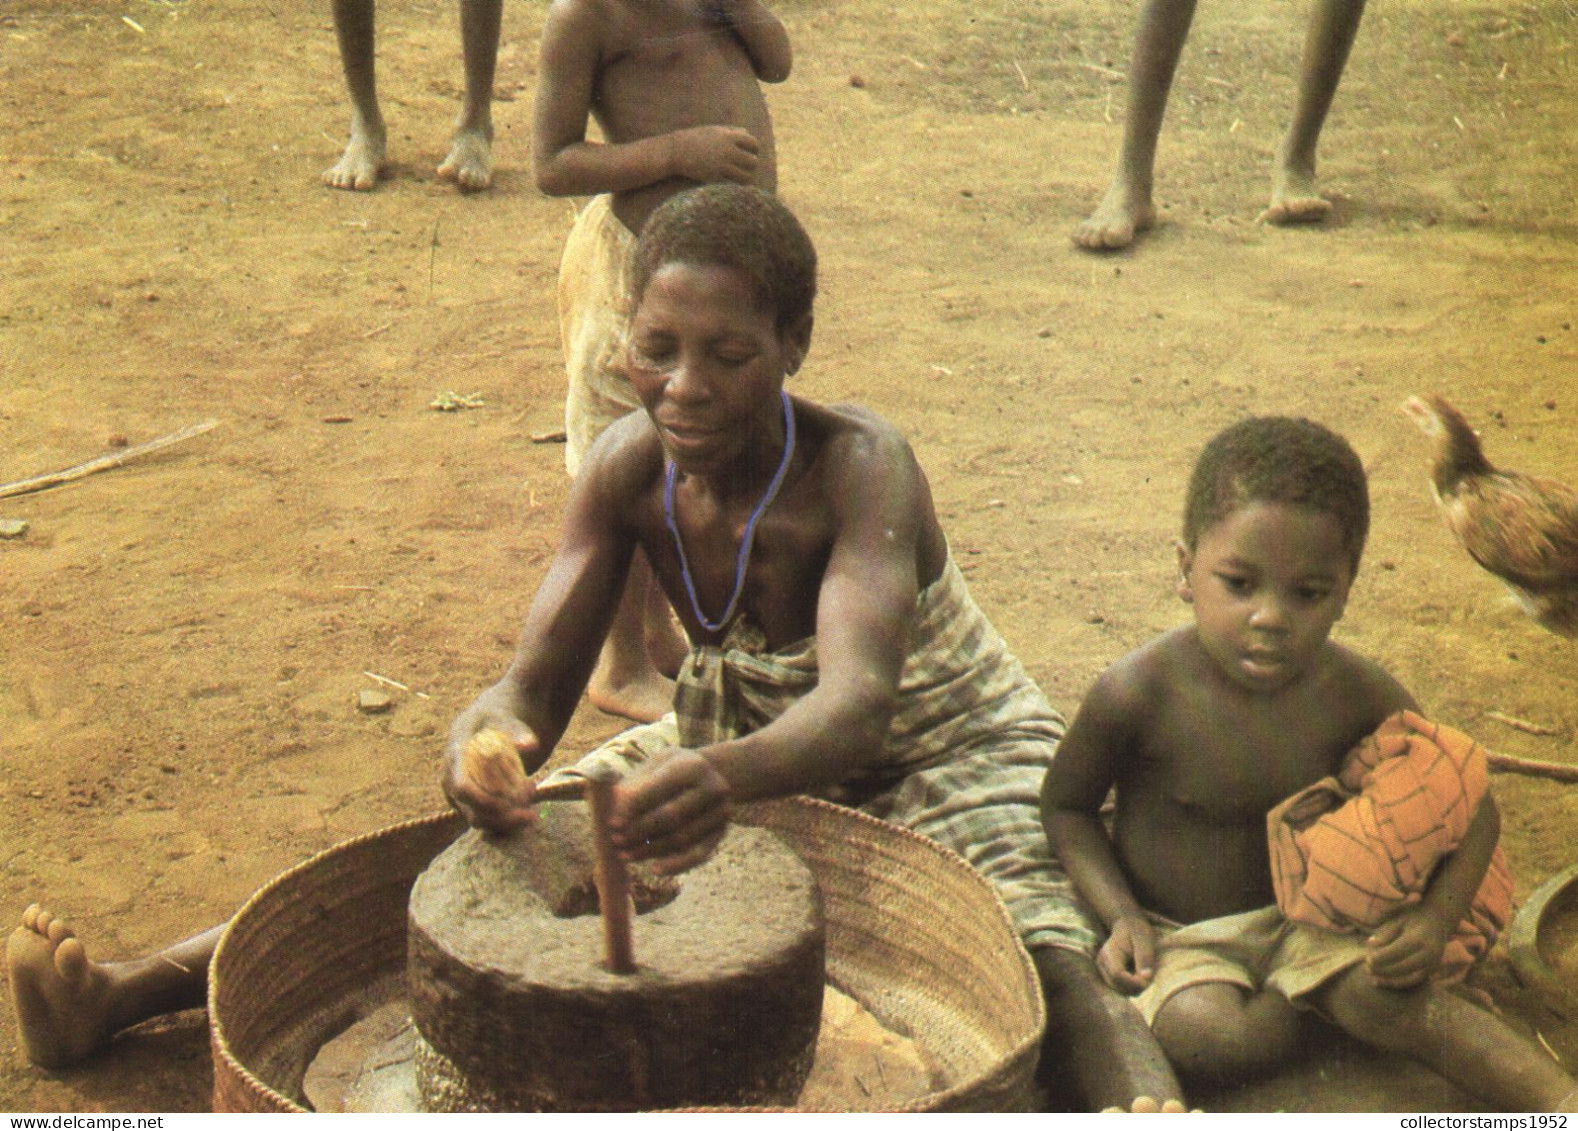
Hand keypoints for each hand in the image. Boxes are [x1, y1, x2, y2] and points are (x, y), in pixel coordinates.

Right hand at [443, 718, 540, 833]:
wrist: (486, 725)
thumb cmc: (496, 719)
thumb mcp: (506, 719)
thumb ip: (518, 731)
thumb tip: (531, 744)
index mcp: (455, 754)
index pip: (461, 785)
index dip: (483, 800)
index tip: (510, 804)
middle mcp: (451, 778)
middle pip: (471, 811)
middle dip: (503, 818)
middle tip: (532, 814)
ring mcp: (458, 793)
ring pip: (479, 821)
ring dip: (508, 822)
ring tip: (533, 811)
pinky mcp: (469, 803)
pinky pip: (486, 821)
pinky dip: (508, 822)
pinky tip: (529, 812)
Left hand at [608, 747, 731, 874]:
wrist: (709, 775)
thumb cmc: (670, 771)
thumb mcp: (654, 767)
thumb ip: (634, 785)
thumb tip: (611, 808)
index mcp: (692, 766)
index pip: (658, 789)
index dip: (633, 808)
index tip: (612, 823)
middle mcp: (713, 788)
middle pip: (672, 816)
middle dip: (640, 831)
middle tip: (616, 841)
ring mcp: (721, 811)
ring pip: (682, 838)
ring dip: (651, 850)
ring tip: (626, 855)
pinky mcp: (721, 832)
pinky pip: (698, 855)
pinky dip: (675, 865)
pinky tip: (654, 869)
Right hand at [667, 125, 759, 184]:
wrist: (676, 151)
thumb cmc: (696, 139)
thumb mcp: (714, 130)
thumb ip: (731, 131)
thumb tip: (747, 133)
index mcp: (729, 136)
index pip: (753, 143)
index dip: (754, 150)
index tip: (750, 153)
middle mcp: (728, 150)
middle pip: (753, 161)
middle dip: (751, 165)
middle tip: (746, 167)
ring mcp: (722, 164)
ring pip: (746, 175)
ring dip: (746, 177)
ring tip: (742, 177)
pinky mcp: (715, 177)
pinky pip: (733, 183)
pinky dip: (735, 184)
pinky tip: (732, 183)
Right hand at [1096, 914, 1157, 993]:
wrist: (1127, 925)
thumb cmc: (1137, 931)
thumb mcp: (1144, 940)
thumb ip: (1144, 958)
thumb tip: (1145, 979)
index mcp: (1109, 952)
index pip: (1117, 974)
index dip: (1133, 981)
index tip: (1149, 977)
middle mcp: (1102, 963)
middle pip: (1117, 985)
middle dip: (1135, 986)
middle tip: (1149, 976)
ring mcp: (1103, 970)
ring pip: (1118, 989)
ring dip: (1134, 988)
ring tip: (1144, 976)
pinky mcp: (1107, 975)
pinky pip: (1119, 988)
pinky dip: (1130, 987)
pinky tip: (1138, 977)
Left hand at [1364, 904, 1452, 988]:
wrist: (1439, 919)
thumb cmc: (1413, 917)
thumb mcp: (1398, 919)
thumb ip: (1386, 933)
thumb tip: (1370, 944)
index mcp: (1419, 938)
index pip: (1398, 952)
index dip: (1381, 958)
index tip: (1366, 959)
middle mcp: (1429, 953)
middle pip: (1403, 967)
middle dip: (1383, 970)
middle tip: (1366, 968)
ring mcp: (1433, 964)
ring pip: (1410, 979)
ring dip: (1390, 981)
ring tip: (1372, 978)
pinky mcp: (1432, 970)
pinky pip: (1414, 981)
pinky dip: (1398, 984)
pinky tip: (1382, 982)